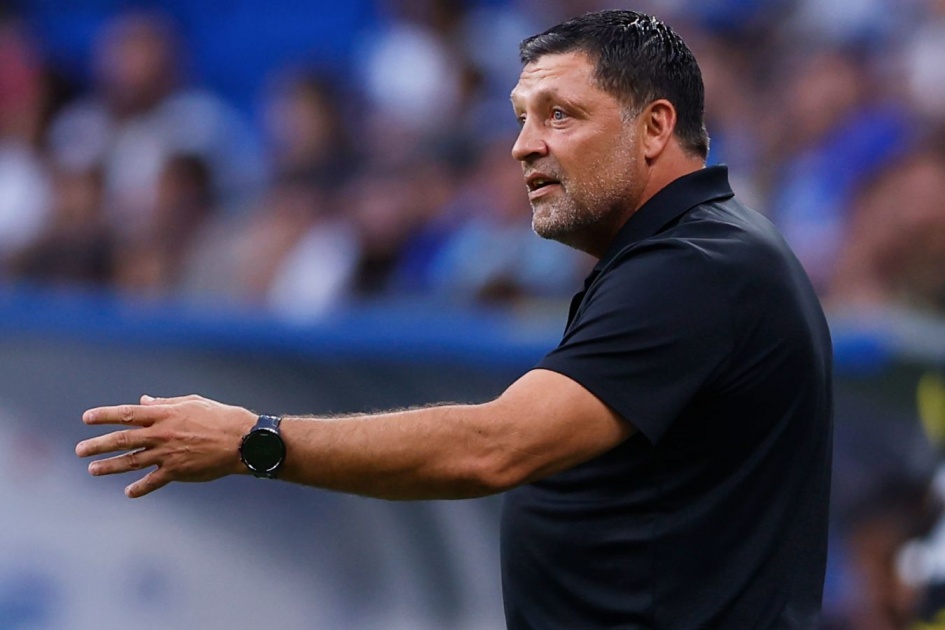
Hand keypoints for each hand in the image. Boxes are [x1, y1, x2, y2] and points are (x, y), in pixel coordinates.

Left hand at [76, 394, 256, 497]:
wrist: (241, 441)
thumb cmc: (220, 417)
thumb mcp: (192, 402)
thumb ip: (165, 403)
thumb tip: (144, 400)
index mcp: (164, 414)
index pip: (127, 414)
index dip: (104, 415)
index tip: (86, 418)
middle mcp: (161, 434)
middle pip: (122, 439)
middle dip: (98, 445)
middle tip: (80, 450)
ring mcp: (167, 454)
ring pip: (131, 461)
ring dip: (109, 466)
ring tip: (93, 469)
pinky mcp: (177, 471)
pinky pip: (152, 481)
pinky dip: (139, 488)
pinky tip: (128, 492)